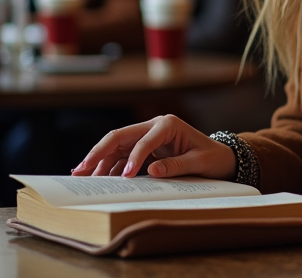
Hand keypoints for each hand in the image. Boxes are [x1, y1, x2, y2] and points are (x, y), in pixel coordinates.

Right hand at [71, 115, 236, 180]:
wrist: (221, 156)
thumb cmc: (212, 157)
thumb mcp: (199, 162)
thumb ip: (176, 166)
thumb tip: (151, 171)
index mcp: (168, 124)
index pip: (144, 140)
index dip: (133, 159)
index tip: (126, 178)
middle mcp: (154, 126)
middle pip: (120, 136)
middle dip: (99, 152)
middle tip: (81, 169)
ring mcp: (148, 135)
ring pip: (117, 146)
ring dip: (100, 160)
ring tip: (83, 175)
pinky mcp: (146, 147)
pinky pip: (123, 155)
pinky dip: (111, 166)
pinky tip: (100, 177)